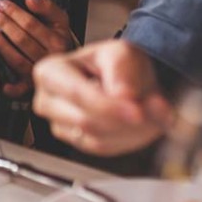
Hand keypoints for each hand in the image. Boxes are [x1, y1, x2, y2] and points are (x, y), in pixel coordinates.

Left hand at [0, 0, 76, 97]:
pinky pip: (21, 89)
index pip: (31, 25)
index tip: (1, 3)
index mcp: (58, 41)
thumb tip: (29, 0)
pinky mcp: (31, 85)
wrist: (68, 63)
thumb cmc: (57, 36)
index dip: (14, 12)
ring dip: (1, 46)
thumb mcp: (59, 18)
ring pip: (18, 60)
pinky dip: (12, 89)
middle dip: (4, 24)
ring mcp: (39, 72)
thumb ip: (47, 6)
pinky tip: (2, 85)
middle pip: (22, 40)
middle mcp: (49, 58)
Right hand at [32, 39, 173, 155]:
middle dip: (123, 120)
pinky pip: (105, 149)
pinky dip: (129, 139)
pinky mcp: (76, 142)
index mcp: (50, 72)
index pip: (76, 94)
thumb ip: (122, 69)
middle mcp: (47, 101)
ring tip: (153, 113)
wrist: (125, 79)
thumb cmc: (116, 63)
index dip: (108, 106)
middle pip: (85, 121)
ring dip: (132, 131)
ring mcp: (59, 125)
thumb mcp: (121, 52)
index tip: (138, 112)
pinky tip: (140, 124)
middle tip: (155, 110)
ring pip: (97, 140)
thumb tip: (123, 94)